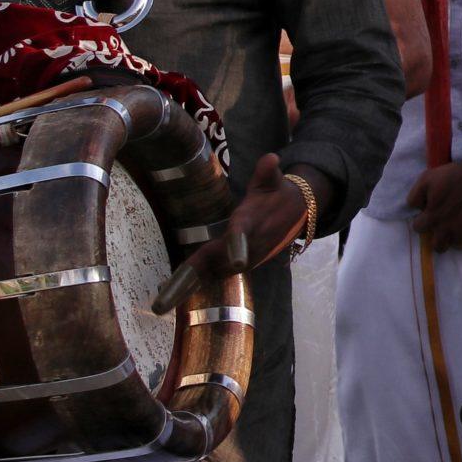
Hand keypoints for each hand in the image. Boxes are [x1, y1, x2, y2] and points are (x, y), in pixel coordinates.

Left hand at [153, 152, 308, 310]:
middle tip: (162, 302)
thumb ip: (267, 172)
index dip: (236, 248)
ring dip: (189, 286)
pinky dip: (196, 282)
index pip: (240, 235)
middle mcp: (247, 245)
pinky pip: (214, 274)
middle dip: (189, 281)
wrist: (298, 212)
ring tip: (163, 301)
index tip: (237, 263)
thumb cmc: (278, 192)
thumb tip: (271, 158)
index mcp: (251, 222)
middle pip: (214, 263)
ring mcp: (245, 258)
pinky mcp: (242, 264)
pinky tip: (176, 292)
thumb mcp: (273, 180)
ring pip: (212, 273)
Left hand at [407, 156, 461, 252]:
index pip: (418, 228)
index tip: (430, 214)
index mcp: (432, 217)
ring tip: (460, 226)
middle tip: (445, 226)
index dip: (423, 220)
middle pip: (437, 246)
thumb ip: (415, 196)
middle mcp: (446, 229)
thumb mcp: (426, 179)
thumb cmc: (454, 175)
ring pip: (455, 246)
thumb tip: (417, 209)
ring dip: (455, 237)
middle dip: (438, 237)